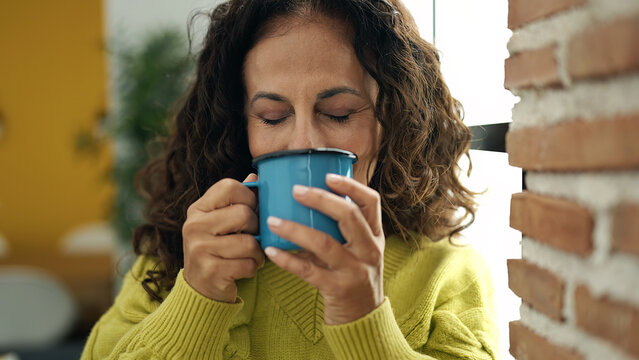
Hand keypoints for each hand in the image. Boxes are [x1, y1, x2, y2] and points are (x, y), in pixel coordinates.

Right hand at [182, 174, 264, 302]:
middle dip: (257, 228)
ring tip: (251, 255)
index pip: (230, 187)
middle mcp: (194, 226)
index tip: (251, 210)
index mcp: (198, 209)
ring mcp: (199, 250)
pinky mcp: (210, 272)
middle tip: (253, 237)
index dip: (249, 197)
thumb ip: (239, 199)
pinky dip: (253, 267)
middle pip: (244, 214)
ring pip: (249, 243)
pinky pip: (248, 264)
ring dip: (258, 252)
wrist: (200, 287)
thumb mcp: (223, 220)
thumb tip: (256, 177)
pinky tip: (244, 268)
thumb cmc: (218, 247)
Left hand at [264, 173, 384, 324]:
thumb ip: (341, 231)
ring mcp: (355, 270)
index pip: (371, 202)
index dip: (351, 186)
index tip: (328, 175)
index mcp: (375, 236)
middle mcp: (369, 250)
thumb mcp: (358, 252)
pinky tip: (271, 251)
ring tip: (273, 220)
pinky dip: (287, 260)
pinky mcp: (338, 289)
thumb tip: (306, 203)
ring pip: (324, 243)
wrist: (364, 321)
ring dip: (295, 229)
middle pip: (348, 216)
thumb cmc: (354, 279)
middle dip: (320, 199)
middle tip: (295, 190)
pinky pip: (308, 271)